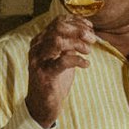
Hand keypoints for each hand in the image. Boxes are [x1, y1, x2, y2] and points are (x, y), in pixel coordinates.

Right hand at [25, 13, 91, 128]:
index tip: (89, 27)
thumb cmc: (54, 81)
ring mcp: (39, 62)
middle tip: (92, 38)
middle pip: (58, 28)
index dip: (76, 22)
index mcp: (40, 41)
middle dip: (79, 30)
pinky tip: (86, 64)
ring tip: (88, 51)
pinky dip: (78, 60)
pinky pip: (62, 61)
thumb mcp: (61, 58)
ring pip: (58, 41)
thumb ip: (68, 45)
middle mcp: (37, 48)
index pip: (57, 22)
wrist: (42, 106)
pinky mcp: (45, 75)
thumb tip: (85, 32)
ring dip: (78, 44)